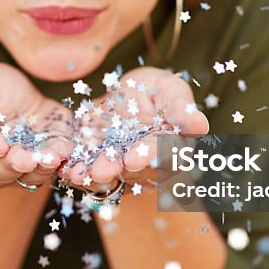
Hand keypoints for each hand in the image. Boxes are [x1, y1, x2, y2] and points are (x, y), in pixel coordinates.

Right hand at [0, 63, 72, 189]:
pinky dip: (58, 163)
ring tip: (50, 158)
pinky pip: (50, 171)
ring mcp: (14, 173)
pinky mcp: (40, 169)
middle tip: (24, 158)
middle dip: (12, 165)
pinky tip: (64, 152)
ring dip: (38, 169)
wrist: (23, 96)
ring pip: (25, 178)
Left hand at [63, 66, 208, 190]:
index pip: (164, 155)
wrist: (123, 94)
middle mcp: (147, 166)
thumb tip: (201, 124)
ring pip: (110, 178)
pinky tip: (66, 170)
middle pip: (134, 173)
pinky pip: (87, 174)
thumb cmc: (155, 90)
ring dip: (93, 178)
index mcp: (171, 148)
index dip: (151, 157)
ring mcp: (121, 170)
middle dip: (117, 171)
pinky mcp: (97, 167)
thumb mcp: (169, 89)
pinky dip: (77, 174)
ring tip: (80, 174)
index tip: (137, 157)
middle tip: (103, 169)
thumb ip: (180, 107)